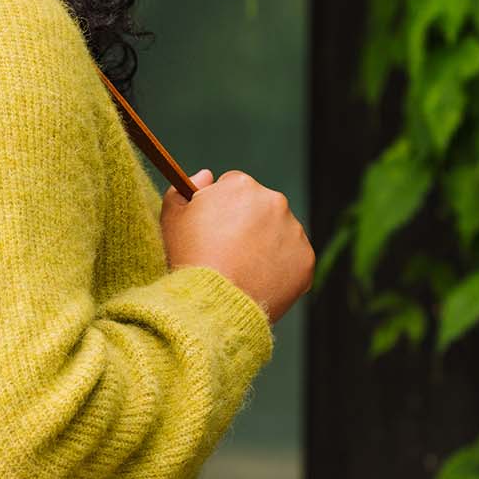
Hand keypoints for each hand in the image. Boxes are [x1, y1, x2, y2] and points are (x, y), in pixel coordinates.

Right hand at [160, 168, 314, 325]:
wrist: (214, 303)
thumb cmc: (189, 258)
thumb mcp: (171, 218)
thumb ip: (183, 188)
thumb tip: (206, 175)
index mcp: (241, 185)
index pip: (233, 186)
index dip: (221, 206)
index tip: (214, 228)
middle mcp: (274, 201)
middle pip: (260, 207)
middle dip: (247, 222)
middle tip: (227, 250)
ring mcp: (294, 231)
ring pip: (278, 231)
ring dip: (265, 243)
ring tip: (241, 268)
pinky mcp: (306, 259)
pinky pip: (292, 259)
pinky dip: (279, 267)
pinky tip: (257, 280)